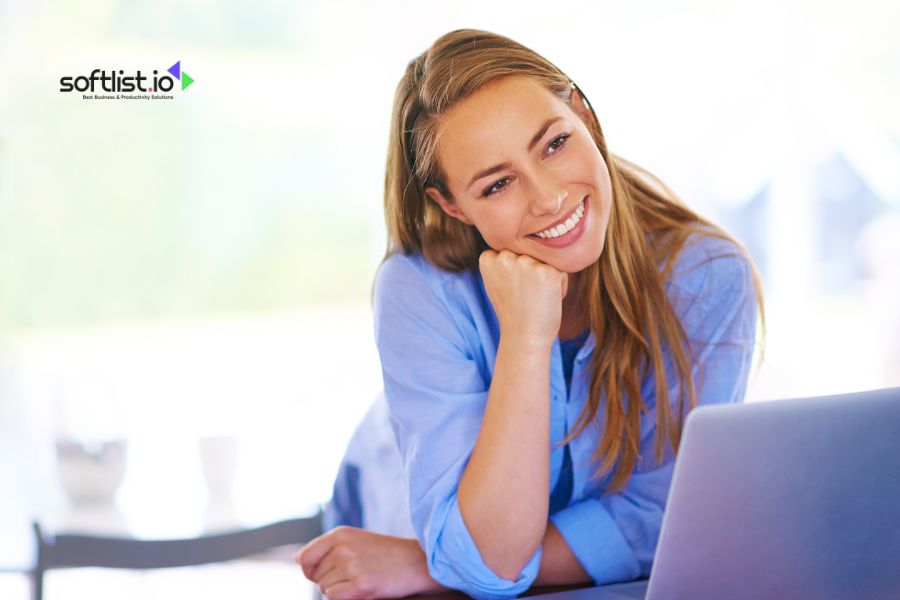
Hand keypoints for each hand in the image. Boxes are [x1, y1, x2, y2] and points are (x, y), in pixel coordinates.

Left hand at [294, 526, 444, 598]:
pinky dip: (345, 598)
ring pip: (324, 588)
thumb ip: (326, 547)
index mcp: (340, 534)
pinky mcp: (360, 585)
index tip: (324, 572)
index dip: (309, 570)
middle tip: (354, 575)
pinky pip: (334, 598)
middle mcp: (342, 547)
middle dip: (329, 580)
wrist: (416, 562)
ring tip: (361, 579)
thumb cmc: (385, 553)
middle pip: (314, 576)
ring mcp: (351, 566)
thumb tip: (297, 559)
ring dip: (339, 590)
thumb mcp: (355, 540)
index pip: (305, 557)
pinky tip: (362, 589)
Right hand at [479, 249, 567, 346]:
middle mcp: (504, 257)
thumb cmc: (515, 312)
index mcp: (489, 258)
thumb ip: (503, 263)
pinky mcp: (546, 272)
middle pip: (530, 254)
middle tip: (525, 296)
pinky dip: (560, 287)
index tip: (511, 290)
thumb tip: (520, 238)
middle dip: (532, 272)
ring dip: (546, 278)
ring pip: (546, 262)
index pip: (513, 251)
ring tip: (536, 298)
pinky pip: (561, 272)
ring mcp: (525, 263)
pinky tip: (547, 300)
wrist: (524, 337)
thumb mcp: (499, 283)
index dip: (517, 271)